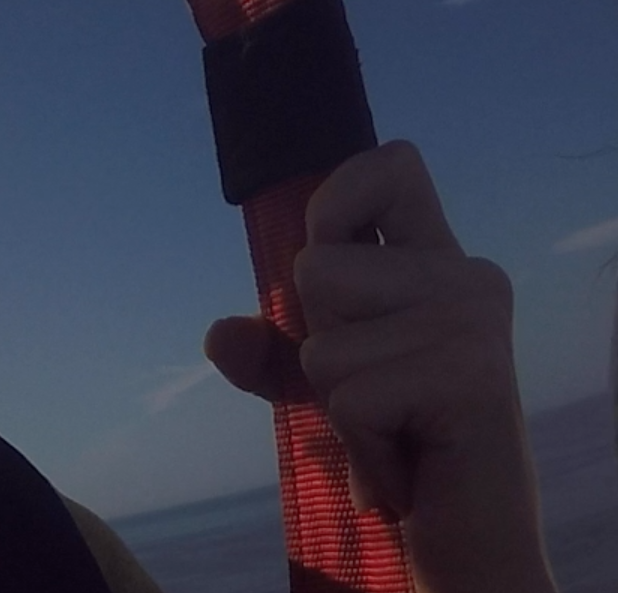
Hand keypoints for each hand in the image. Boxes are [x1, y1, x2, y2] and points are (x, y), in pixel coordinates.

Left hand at [203, 141, 552, 592]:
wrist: (469, 532)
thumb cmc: (398, 438)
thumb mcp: (324, 381)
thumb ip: (266, 349)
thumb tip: (219, 334)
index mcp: (439, 259)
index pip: (391, 164)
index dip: (335, 198)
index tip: (332, 251)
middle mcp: (469, 279)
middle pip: (314, 269)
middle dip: (319, 343)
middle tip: (383, 392)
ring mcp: (475, 325)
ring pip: (320, 341)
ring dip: (337, 401)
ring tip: (396, 427)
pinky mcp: (470, 380)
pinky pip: (345, 398)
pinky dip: (359, 443)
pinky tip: (404, 460)